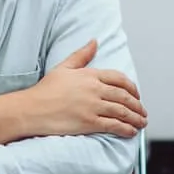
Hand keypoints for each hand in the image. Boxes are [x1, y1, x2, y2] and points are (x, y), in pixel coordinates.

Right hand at [15, 39, 148, 138]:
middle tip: (142, 112)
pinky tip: (131, 131)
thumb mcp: (64, 67)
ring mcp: (92, 106)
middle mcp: (94, 89)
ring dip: (136, 118)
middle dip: (137, 105)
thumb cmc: (45, 90)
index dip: (132, 88)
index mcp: (90, 75)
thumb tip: (95, 41)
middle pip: (124, 96)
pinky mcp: (89, 122)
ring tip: (141, 123)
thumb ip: (82, 55)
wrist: (31, 109)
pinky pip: (113, 125)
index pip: (119, 79)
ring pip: (122, 111)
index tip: (136, 95)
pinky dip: (126, 129)